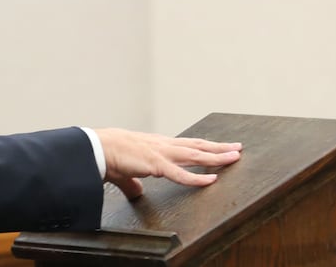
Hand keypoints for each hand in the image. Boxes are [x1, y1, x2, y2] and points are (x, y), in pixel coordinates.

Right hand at [95, 128, 242, 198]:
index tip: (219, 146)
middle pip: (197, 145)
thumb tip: (137, 191)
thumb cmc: (109, 155)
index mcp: (157, 145)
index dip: (204, 146)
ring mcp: (162, 153)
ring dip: (216, 156)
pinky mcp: (157, 164)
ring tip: (234, 157)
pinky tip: (212, 179)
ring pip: (195, 154)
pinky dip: (198, 177)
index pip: (186, 144)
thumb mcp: (127, 170)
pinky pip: (181, 173)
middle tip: (237, 148)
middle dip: (218, 147)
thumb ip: (134, 182)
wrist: (98, 148)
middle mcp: (163, 145)